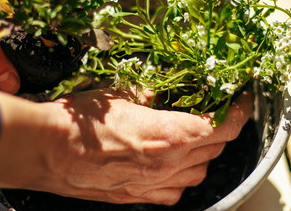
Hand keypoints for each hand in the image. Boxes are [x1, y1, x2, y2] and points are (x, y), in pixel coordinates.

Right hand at [0, 88, 252, 204]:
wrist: (49, 149)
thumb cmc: (84, 119)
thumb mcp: (124, 94)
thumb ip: (153, 98)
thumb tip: (164, 95)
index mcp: (169, 134)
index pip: (223, 126)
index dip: (240, 111)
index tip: (242, 100)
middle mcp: (169, 163)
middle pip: (215, 148)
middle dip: (221, 128)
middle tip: (214, 112)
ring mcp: (156, 185)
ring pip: (201, 171)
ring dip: (205, 153)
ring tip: (194, 138)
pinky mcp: (141, 197)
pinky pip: (177, 189)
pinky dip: (184, 174)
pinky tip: (172, 164)